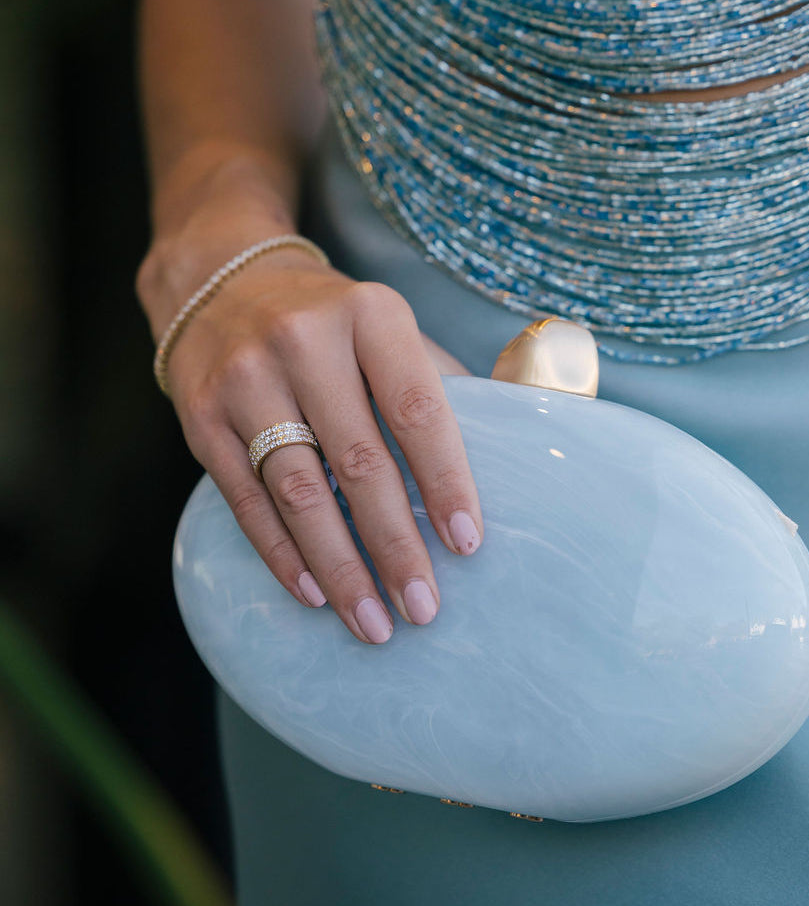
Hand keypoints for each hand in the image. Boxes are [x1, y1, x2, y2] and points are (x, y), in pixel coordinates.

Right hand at [161, 249, 483, 644]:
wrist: (221, 283)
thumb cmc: (333, 322)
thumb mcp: (390, 327)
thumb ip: (440, 384)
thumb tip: (512, 454)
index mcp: (370, 315)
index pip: (417, 410)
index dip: (445, 481)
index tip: (467, 544)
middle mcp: (303, 342)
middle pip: (358, 461)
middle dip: (395, 545)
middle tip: (422, 607)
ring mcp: (245, 380)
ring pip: (298, 491)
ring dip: (340, 567)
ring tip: (372, 622)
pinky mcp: (201, 418)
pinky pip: (247, 500)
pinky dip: (283, 554)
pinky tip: (316, 593)